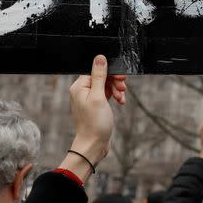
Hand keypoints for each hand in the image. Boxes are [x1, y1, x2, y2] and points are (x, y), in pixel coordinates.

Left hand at [67, 55, 125, 169]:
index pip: (95, 70)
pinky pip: (106, 95)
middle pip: (101, 76)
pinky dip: (114, 96)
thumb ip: (99, 76)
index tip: (121, 77)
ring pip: (106, 85)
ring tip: (122, 97)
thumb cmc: (94, 123)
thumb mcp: (98, 97)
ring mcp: (89, 99)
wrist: (93, 145)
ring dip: (116, 89)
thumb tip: (100, 57)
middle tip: (123, 87)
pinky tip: (121, 102)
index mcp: (79, 86)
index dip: (109, 72)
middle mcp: (82, 91)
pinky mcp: (96, 106)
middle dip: (114, 81)